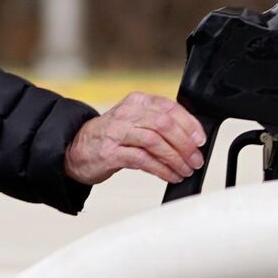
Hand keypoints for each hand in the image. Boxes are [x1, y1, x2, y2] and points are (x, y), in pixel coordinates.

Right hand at [64, 93, 206, 186]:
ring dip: (175, 159)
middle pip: (164, 124)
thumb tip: (191, 140)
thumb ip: (158, 125)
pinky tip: (170, 175)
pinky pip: (143, 160)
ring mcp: (117, 132)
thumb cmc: (111, 137)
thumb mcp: (135, 122)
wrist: (76, 149)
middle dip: (185, 144)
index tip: (200, 140)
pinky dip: (161, 169)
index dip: (189, 124)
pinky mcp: (111, 152)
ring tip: (185, 170)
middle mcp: (127, 113)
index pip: (169, 107)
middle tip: (196, 159)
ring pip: (155, 141)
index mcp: (137, 102)